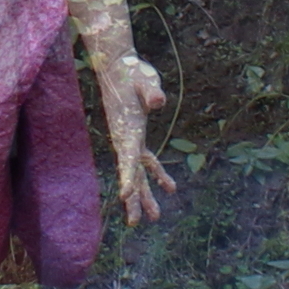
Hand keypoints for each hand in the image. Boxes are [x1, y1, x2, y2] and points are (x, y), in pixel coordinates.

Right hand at [95, 49, 177, 226]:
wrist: (117, 66)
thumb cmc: (132, 72)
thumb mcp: (144, 79)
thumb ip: (151, 91)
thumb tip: (158, 102)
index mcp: (127, 129)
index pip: (127, 158)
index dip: (126, 177)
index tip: (124, 196)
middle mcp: (125, 138)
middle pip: (129, 173)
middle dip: (134, 199)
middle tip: (136, 222)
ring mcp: (129, 139)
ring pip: (137, 173)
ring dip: (145, 194)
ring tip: (155, 217)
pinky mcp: (135, 135)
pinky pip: (145, 161)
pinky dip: (157, 174)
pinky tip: (170, 188)